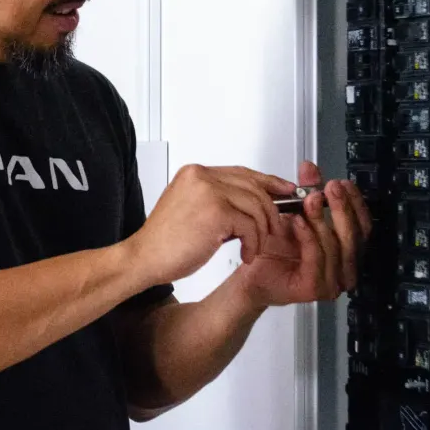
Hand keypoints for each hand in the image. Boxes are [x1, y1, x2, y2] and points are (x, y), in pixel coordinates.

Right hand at [126, 164, 299, 284]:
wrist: (144, 258)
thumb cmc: (165, 241)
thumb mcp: (191, 209)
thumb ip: (218, 199)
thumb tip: (252, 201)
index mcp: (194, 173)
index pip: (242, 172)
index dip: (268, 181)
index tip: (284, 190)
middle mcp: (201, 177)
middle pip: (254, 186)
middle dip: (271, 209)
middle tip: (276, 227)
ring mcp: (208, 192)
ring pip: (256, 206)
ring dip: (261, 231)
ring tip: (253, 246)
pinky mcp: (216, 213)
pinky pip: (250, 226)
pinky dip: (253, 243)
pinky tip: (245, 254)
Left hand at [233, 160, 373, 306]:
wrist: (250, 273)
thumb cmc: (274, 249)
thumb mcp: (294, 213)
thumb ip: (305, 192)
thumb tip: (310, 168)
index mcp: (346, 251)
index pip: (362, 225)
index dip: (355, 203)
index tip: (344, 184)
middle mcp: (345, 268)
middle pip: (354, 235)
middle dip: (342, 208)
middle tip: (330, 188)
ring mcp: (333, 281)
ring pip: (336, 246)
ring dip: (323, 220)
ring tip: (312, 200)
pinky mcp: (315, 288)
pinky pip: (316, 258)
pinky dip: (308, 237)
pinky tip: (298, 221)